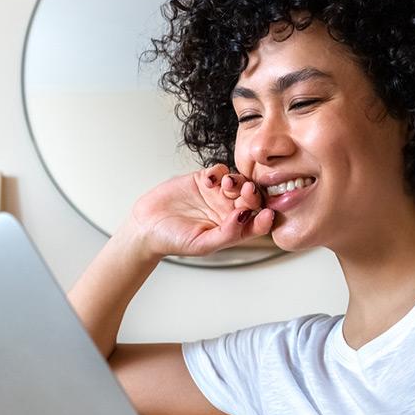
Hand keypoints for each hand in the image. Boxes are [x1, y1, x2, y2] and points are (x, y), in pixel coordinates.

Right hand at [126, 164, 272, 258]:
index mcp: (233, 229)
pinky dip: (218, 172)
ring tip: (227, 184)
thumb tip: (245, 218)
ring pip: (238, 181)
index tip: (267, 214)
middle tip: (247, 191)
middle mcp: (228, 210)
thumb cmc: (173, 240)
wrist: (146, 226)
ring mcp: (217, 194)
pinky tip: (209, 180)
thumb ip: (227, 233)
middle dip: (252, 194)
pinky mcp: (203, 179)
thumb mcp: (202, 244)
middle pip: (251, 198)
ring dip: (237, 180)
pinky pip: (219, 170)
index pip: (257, 222)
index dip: (265, 218)